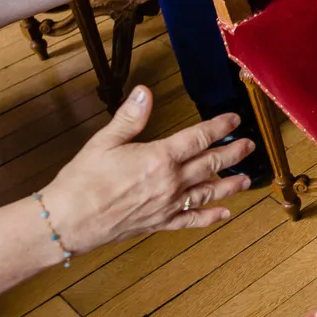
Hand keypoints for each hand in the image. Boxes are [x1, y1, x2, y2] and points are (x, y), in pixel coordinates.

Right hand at [41, 86, 254, 254]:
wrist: (67, 221)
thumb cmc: (83, 180)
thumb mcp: (105, 141)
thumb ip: (130, 117)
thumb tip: (145, 92)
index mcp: (160, 157)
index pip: (199, 137)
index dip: (219, 126)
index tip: (234, 118)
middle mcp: (170, 182)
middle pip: (211, 164)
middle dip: (233, 153)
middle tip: (249, 145)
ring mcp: (168, 205)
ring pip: (208, 193)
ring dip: (230, 185)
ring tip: (246, 179)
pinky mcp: (160, 223)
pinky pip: (191, 221)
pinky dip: (210, 218)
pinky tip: (224, 214)